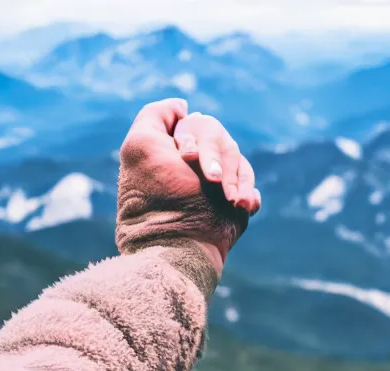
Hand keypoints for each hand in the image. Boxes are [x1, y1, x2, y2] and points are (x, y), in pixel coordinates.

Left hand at [116, 98, 260, 275]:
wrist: (181, 244)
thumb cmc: (160, 196)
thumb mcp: (140, 145)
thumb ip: (155, 116)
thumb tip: (182, 106)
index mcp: (172, 152)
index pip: (196, 126)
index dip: (192, 138)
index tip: (184, 159)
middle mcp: (192, 165)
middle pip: (221, 140)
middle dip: (217, 158)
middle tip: (211, 181)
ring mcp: (213, 185)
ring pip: (238, 160)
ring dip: (235, 179)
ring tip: (231, 201)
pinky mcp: (231, 203)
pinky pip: (249, 186)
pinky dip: (247, 193)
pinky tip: (242, 206)